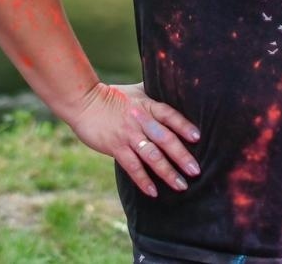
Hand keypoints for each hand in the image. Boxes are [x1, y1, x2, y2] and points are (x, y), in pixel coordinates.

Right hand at [65, 82, 201, 196]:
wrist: (84, 101)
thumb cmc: (112, 95)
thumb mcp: (136, 91)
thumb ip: (154, 93)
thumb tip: (173, 88)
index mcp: (147, 105)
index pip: (169, 115)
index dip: (183, 126)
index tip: (197, 138)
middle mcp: (140, 120)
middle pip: (165, 139)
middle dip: (181, 155)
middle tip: (195, 171)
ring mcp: (128, 135)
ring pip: (151, 155)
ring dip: (167, 171)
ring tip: (181, 185)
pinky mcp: (115, 147)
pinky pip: (132, 166)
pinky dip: (143, 180)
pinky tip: (153, 192)